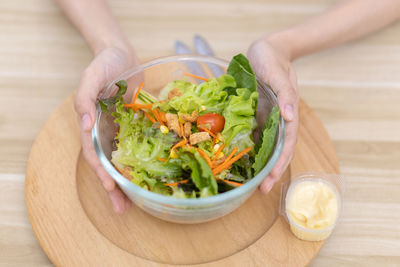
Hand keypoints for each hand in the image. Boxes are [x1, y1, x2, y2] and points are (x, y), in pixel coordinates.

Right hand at [74, 46, 138, 212]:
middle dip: (114, 187)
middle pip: (107, 165)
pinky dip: (145, 161)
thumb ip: (84, 97)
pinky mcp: (136, 126)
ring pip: (124, 161)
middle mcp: (105, 132)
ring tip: (137, 202)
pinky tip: (155, 173)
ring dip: (129, 181)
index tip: (111, 186)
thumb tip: (85, 123)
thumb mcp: (90, 75)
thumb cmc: (103, 63)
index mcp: (92, 125)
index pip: (94, 154)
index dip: (101, 171)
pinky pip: (141, 145)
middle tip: (122, 209)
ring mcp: (121, 130)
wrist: (121, 54)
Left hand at [248, 35, 298, 192]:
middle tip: (260, 191)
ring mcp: (265, 120)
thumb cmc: (273, 60)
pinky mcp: (253, 116)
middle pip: (277, 151)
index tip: (271, 179)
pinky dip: (247, 150)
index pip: (287, 144)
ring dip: (259, 165)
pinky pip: (250, 136)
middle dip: (270, 172)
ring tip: (250, 184)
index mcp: (286, 114)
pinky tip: (237, 160)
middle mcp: (276, 121)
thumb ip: (285, 93)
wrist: (266, 51)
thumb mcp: (279, 73)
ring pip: (264, 147)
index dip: (280, 163)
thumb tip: (289, 115)